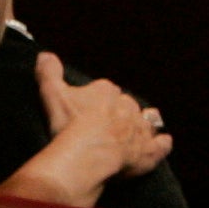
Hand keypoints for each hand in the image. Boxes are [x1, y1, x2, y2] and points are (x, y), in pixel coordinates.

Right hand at [1, 52, 170, 206]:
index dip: (97, 101)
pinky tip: (163, 143)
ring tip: (136, 132)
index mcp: (106, 91)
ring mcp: (140, 128)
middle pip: (125, 106)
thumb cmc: (71, 124)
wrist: (90, 152)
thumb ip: (49, 73)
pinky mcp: (148, 150)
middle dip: (119, 114)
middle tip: (106, 127)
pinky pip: (160, 144)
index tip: (88, 110)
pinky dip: (162, 144)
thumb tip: (44, 55)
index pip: (105, 91)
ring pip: (146, 121)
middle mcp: (127, 106)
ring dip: (142, 125)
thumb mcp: (53, 94)